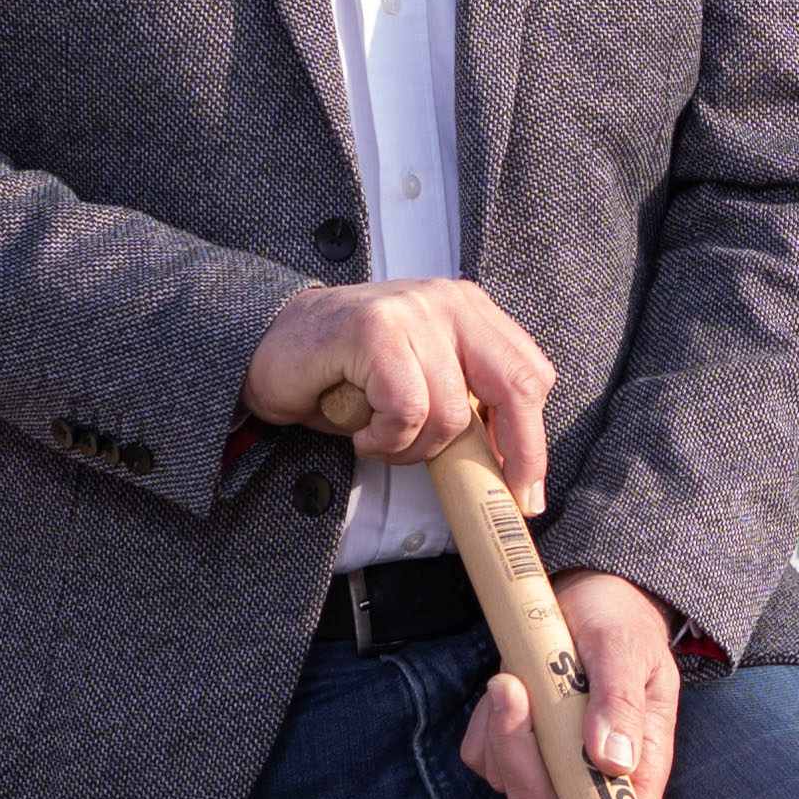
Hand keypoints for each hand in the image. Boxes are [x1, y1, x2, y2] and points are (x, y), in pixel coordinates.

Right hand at [245, 275, 552, 503]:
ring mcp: (413, 311)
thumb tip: (513, 472)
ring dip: (413, 448)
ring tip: (379, 438)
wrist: (265, 349)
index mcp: (469, 312)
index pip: (529, 373)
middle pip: (515, 386)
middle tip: (493, 496)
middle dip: (513, 453)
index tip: (525, 489)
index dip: (533, 438)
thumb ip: (465, 405)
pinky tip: (360, 431)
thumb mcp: (420, 385)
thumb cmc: (343, 377)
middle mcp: (449, 302)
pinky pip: (407, 410)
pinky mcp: (376, 329)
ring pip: (451, 413)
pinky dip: (384, 439)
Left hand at [465, 569, 681, 798]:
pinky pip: (483, 758)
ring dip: (501, 734)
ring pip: (509, 784)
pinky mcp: (517, 749)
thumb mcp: (625, 648)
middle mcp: (596, 776)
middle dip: (520, 760)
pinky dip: (485, 726)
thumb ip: (619, 700)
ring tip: (519, 677)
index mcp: (641, 764)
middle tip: (513, 688)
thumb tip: (612, 761)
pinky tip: (511, 687)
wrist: (591, 597)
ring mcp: (553, 766)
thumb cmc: (619, 623)